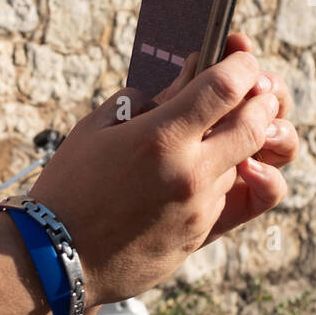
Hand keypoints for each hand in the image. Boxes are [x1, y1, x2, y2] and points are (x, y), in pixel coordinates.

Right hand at [27, 48, 287, 306]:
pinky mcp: (202, 234)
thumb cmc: (68, 188)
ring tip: (222, 128)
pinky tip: (223, 167)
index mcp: (159, 138)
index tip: (238, 57)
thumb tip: (186, 78)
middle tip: (253, 89)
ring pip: (248, 160)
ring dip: (242, 139)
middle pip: (256, 123)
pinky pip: (239, 198)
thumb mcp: (95, 130)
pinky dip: (235, 175)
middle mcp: (188, 172)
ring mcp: (200, 207)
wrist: (55, 257)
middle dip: (261, 99)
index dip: (241, 64)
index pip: (227, 87)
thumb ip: (144, 100)